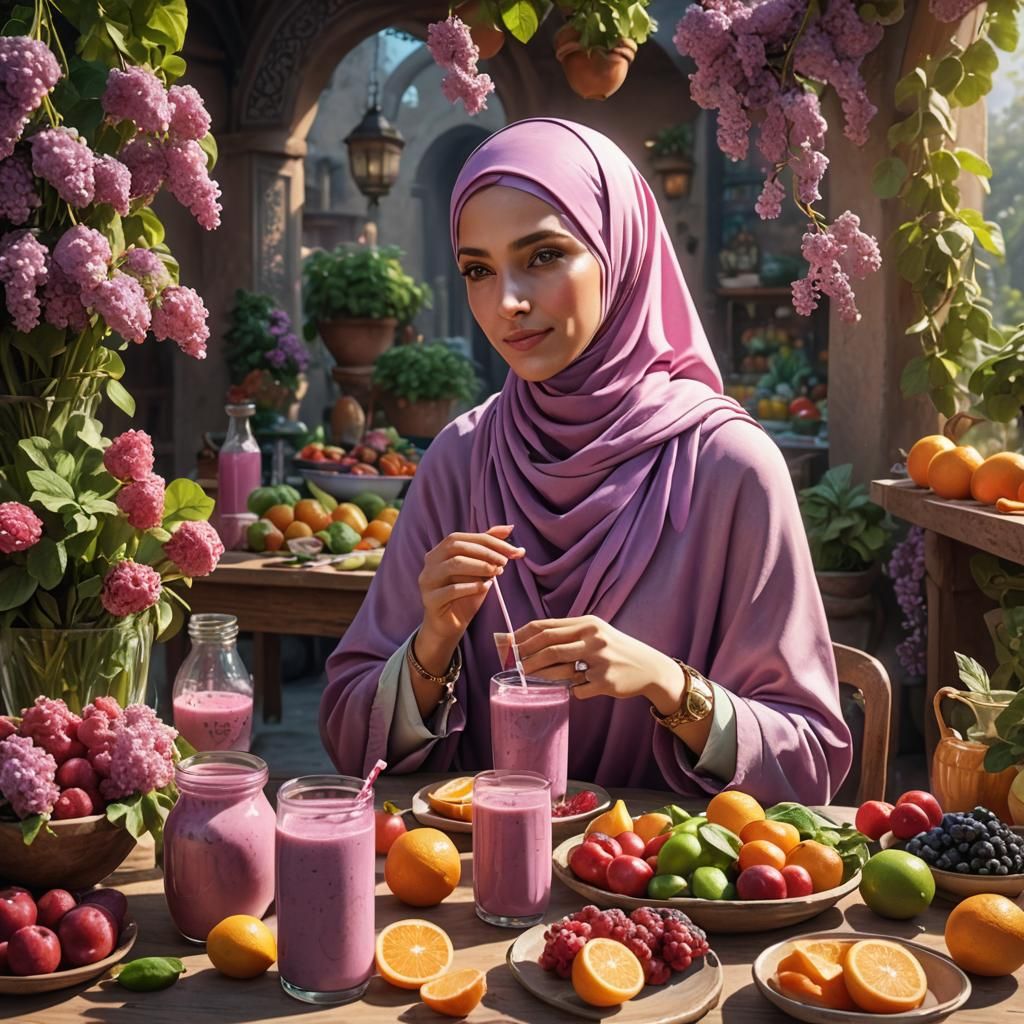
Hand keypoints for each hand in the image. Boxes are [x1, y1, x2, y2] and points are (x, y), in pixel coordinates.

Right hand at [418, 525, 525, 648]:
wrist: (449, 625)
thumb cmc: (465, 595)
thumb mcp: (479, 569)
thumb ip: (489, 548)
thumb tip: (509, 527)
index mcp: (439, 551)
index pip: (462, 537)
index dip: (489, 540)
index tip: (512, 550)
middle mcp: (430, 562)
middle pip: (456, 546)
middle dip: (485, 552)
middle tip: (504, 562)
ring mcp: (427, 581)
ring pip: (453, 565)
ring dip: (480, 567)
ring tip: (496, 573)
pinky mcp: (430, 600)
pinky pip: (451, 590)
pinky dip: (472, 586)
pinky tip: (485, 588)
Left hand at [514, 615, 684, 710]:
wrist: (649, 667)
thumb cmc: (614, 648)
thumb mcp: (595, 632)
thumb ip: (567, 634)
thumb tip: (529, 642)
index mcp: (587, 623)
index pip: (546, 627)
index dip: (523, 636)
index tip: (508, 645)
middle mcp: (593, 638)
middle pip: (549, 647)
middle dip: (526, 658)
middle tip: (514, 666)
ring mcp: (599, 661)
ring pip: (559, 671)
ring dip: (542, 676)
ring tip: (534, 678)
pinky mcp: (604, 682)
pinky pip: (577, 690)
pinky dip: (573, 690)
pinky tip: (579, 687)